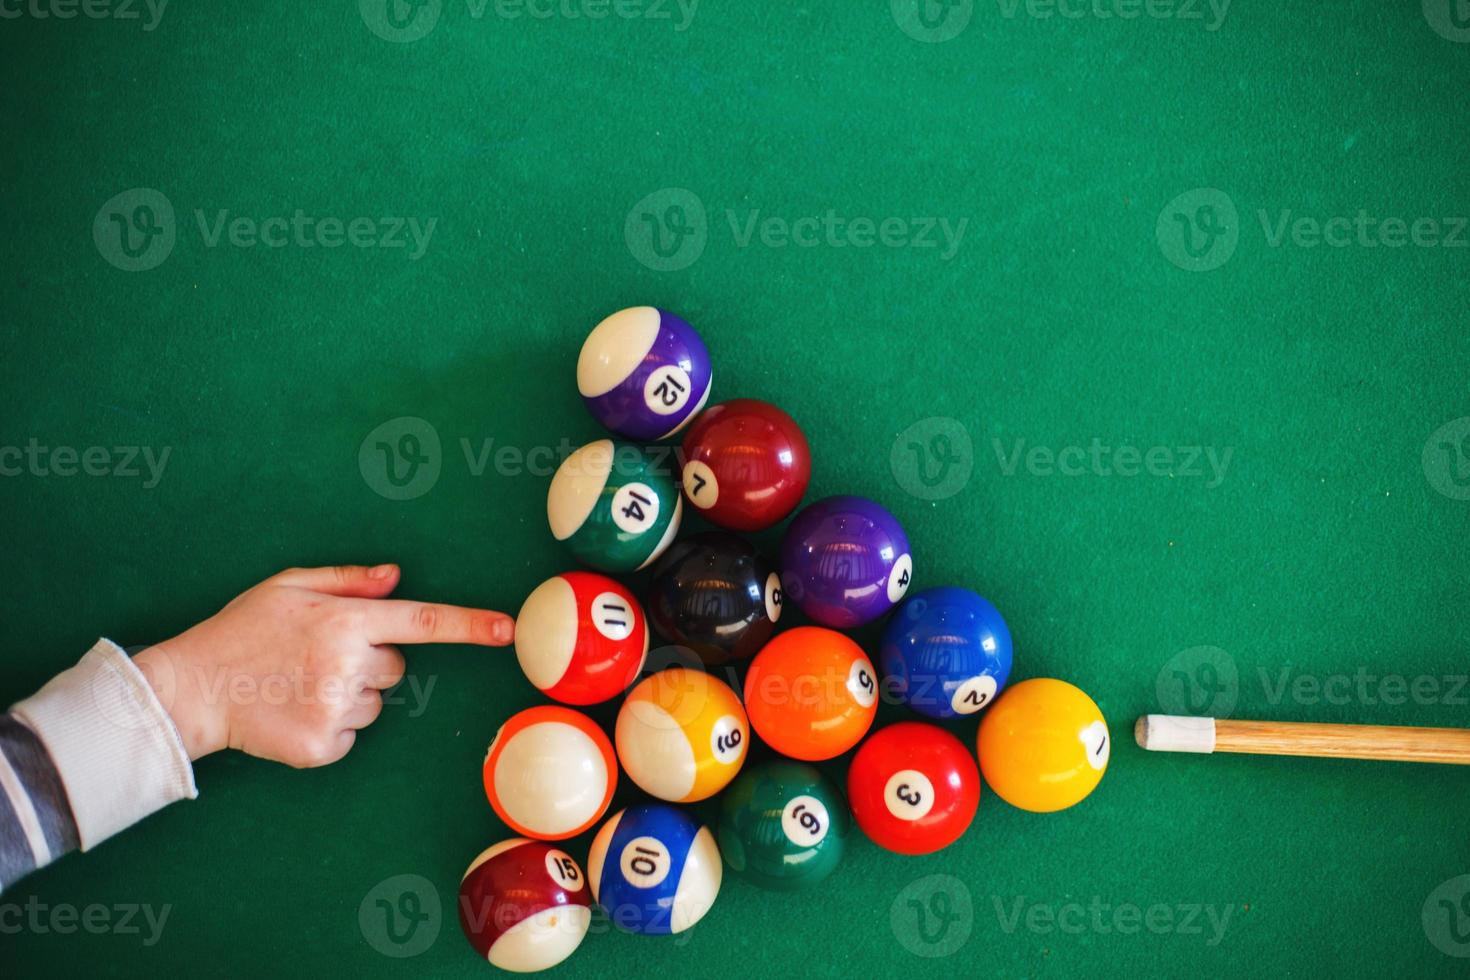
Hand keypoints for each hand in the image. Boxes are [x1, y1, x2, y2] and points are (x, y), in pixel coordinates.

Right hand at [131, 565, 513, 766]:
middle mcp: (347, 664)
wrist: (190, 689)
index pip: (424, 622)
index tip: (509, 631)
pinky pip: (350, 736)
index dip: (470, 626)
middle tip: (316, 660)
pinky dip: (329, 728)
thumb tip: (397, 577)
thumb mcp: (288, 586)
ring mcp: (335, 708)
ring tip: (297, 686)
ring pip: (374, 704)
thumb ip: (347, 580)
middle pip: (396, 668)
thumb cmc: (242, 630)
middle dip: (369, 663)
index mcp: (345, 621)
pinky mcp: (321, 746)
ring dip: (348, 697)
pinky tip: (292, 711)